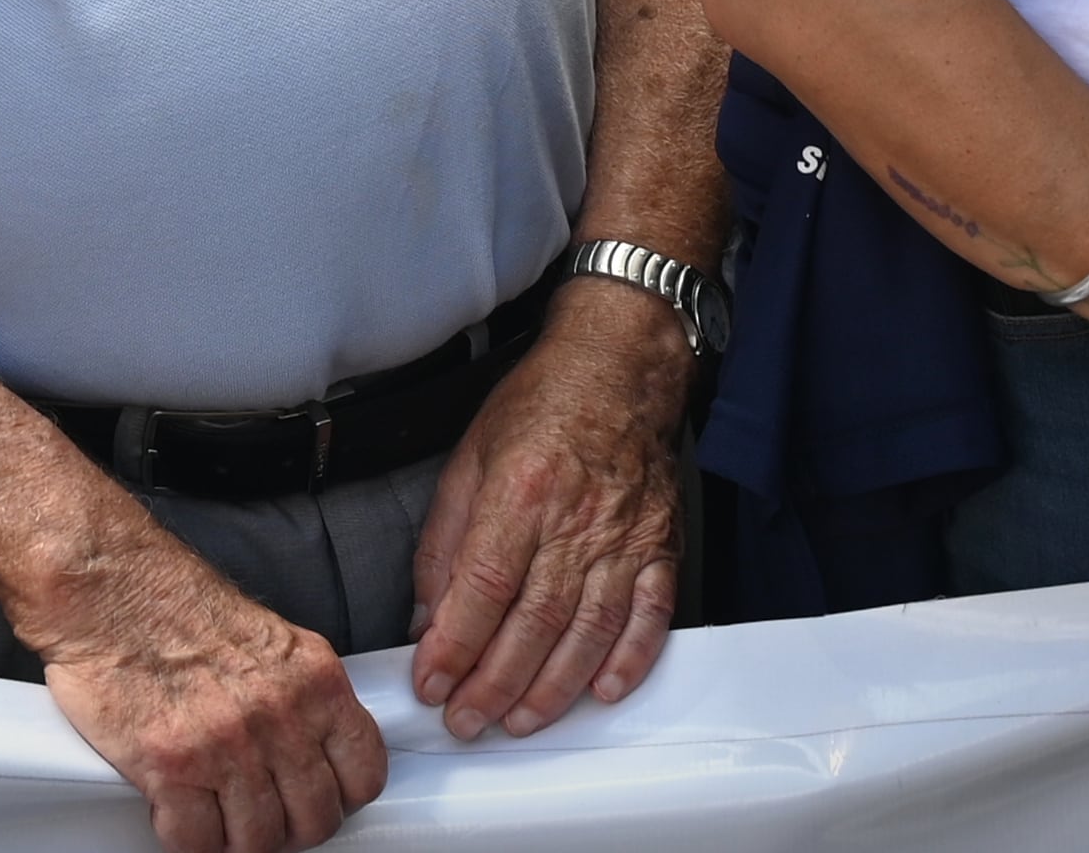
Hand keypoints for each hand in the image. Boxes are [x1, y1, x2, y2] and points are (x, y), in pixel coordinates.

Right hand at [27, 534, 390, 852]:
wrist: (109, 587)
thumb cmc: (174, 603)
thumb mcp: (270, 638)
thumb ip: (299, 694)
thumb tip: (313, 748)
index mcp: (314, 680)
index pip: (364, 771)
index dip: (339, 797)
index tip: (318, 796)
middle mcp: (280, 714)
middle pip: (314, 818)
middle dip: (288, 827)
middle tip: (261, 815)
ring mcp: (228, 744)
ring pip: (258, 840)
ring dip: (236, 837)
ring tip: (215, 814)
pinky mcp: (172, 766)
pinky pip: (195, 841)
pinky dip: (186, 837)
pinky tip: (175, 809)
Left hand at [405, 283, 688, 738]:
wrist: (619, 367)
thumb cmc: (543, 405)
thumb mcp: (469, 459)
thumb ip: (444, 541)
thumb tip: (428, 615)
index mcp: (520, 490)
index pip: (482, 588)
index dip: (454, 647)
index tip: (431, 682)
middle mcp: (574, 519)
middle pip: (533, 623)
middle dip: (494, 684)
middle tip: (466, 720)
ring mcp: (624, 537)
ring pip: (588, 633)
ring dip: (551, 689)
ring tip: (518, 721)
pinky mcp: (661, 547)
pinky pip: (649, 616)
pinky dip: (629, 661)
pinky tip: (603, 691)